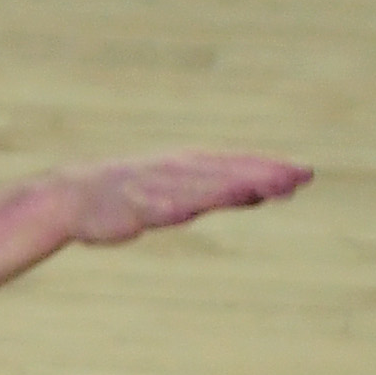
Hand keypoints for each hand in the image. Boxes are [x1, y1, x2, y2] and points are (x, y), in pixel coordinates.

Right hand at [56, 152, 310, 244]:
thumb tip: (261, 194)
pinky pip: (163, 206)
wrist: (71, 197)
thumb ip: (217, 193)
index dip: (271, 169)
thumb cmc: (125, 197)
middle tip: (300, 178)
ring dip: (232, 188)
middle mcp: (179, 169)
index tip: (304, 176)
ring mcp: (157, 186)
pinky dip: (184, 205)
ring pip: (202, 187)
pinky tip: (198, 209)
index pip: (237, 164)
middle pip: (227, 172)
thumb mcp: (177, 192)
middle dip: (264, 175)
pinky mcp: (135, 205)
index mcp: (189, 164)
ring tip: (264, 190)